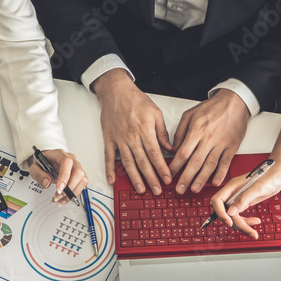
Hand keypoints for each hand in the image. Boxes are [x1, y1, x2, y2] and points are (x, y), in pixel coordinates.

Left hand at [30, 148, 87, 204]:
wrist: (46, 162)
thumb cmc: (42, 163)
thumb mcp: (34, 167)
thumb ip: (38, 174)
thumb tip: (47, 183)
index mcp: (60, 154)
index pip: (67, 162)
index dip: (65, 176)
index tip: (59, 188)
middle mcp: (71, 159)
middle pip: (78, 172)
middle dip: (69, 188)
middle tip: (58, 195)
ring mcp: (76, 167)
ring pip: (83, 180)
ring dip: (72, 193)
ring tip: (60, 199)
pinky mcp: (79, 176)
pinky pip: (81, 186)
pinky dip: (73, 195)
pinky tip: (64, 198)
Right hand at [93, 69, 172, 194]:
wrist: (116, 91)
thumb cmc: (136, 100)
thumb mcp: (155, 113)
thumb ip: (162, 132)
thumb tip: (171, 148)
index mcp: (145, 129)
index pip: (155, 154)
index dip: (161, 168)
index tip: (167, 179)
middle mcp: (132, 136)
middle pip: (143, 161)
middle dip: (151, 178)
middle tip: (157, 190)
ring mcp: (119, 139)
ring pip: (128, 162)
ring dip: (134, 178)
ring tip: (141, 189)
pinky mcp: (109, 139)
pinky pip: (109, 157)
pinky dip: (109, 169)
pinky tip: (112, 180)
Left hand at [169, 89, 249, 193]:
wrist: (234, 102)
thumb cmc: (212, 107)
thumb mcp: (190, 114)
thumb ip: (180, 132)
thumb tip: (174, 149)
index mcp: (196, 130)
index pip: (183, 152)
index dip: (175, 166)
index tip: (169, 175)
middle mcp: (208, 138)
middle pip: (195, 162)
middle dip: (186, 178)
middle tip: (179, 189)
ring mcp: (221, 143)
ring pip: (210, 165)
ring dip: (201, 179)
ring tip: (194, 189)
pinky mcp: (232, 146)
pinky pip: (225, 162)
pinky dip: (221, 173)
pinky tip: (215, 182)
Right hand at [209, 166, 280, 238]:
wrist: (278, 174)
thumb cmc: (269, 176)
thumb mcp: (257, 188)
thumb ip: (243, 199)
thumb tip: (231, 212)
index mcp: (232, 186)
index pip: (218, 201)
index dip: (220, 213)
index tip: (229, 222)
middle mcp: (233, 193)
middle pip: (227, 212)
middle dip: (237, 223)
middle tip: (249, 231)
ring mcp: (239, 198)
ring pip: (234, 217)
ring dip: (243, 225)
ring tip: (254, 231)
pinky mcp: (245, 203)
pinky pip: (241, 216)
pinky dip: (247, 222)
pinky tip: (256, 221)